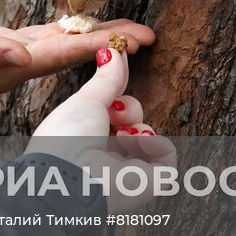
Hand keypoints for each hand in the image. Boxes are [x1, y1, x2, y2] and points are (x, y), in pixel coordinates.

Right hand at [0, 19, 155, 128]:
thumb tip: (19, 53)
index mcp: (7, 69)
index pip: (64, 54)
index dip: (102, 45)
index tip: (137, 40)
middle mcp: (14, 66)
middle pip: (72, 50)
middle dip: (111, 42)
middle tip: (151, 34)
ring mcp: (5, 60)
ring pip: (59, 44)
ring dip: (92, 35)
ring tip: (126, 28)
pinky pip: (37, 38)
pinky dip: (61, 29)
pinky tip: (74, 25)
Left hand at [29, 47, 176, 213]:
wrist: (70, 175)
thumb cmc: (68, 137)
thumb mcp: (87, 99)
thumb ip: (108, 78)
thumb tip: (116, 51)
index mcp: (85, 136)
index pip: (111, 113)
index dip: (116, 99)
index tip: (113, 90)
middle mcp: (105, 154)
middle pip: (131, 122)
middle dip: (129, 112)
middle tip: (116, 115)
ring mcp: (126, 170)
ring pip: (148, 138)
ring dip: (140, 128)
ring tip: (125, 134)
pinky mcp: (147, 184)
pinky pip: (167, 159)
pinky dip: (159, 145)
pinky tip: (139, 140)